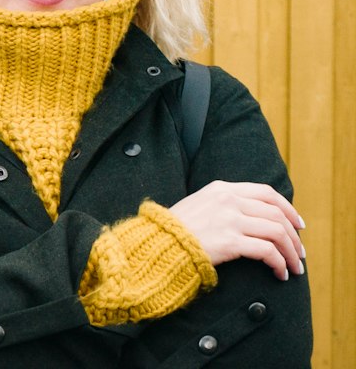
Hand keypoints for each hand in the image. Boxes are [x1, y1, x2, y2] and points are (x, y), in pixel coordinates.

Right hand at [169, 181, 305, 280]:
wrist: (161, 242)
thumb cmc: (178, 228)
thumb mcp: (201, 203)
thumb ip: (225, 203)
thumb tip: (253, 215)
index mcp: (222, 188)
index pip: (267, 192)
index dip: (288, 209)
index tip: (298, 225)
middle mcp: (229, 200)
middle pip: (277, 213)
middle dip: (294, 236)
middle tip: (300, 253)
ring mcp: (230, 220)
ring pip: (277, 232)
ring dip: (291, 252)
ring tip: (294, 267)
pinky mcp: (230, 242)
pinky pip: (267, 251)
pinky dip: (279, 264)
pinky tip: (280, 274)